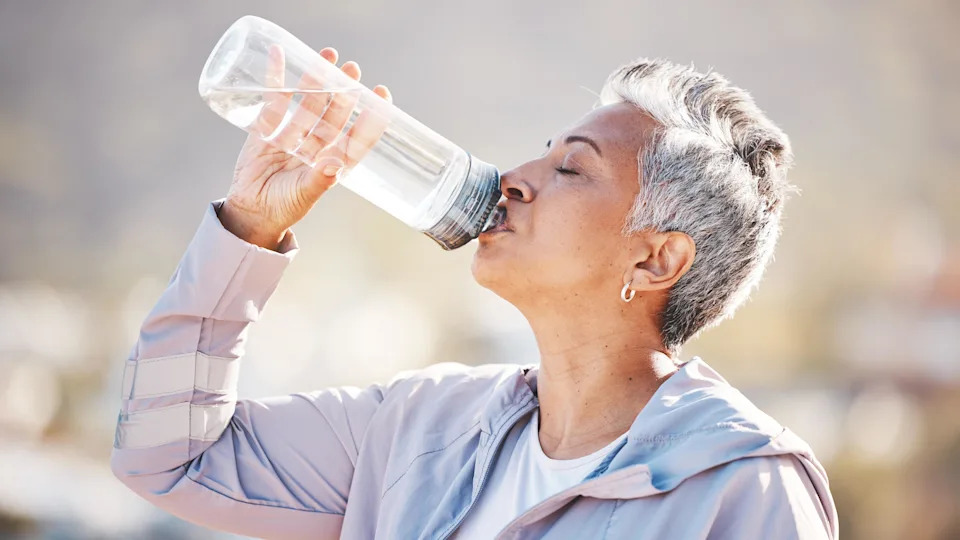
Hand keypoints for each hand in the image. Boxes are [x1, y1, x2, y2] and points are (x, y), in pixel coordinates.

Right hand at [219, 46, 392, 249]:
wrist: (249, 211)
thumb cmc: (283, 208)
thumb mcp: (303, 196)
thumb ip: (318, 181)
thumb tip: (334, 167)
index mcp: (333, 162)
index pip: (358, 136)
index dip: (372, 117)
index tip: (383, 94)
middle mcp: (317, 146)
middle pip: (335, 113)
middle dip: (344, 92)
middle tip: (353, 69)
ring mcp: (293, 135)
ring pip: (309, 103)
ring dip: (317, 80)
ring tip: (327, 56)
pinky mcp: (267, 129)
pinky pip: (274, 100)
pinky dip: (276, 79)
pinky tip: (279, 55)